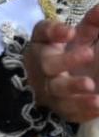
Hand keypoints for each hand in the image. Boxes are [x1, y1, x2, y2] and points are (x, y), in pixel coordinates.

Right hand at [23, 7, 98, 123]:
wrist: (54, 87)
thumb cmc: (68, 55)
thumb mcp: (78, 37)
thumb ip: (91, 24)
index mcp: (45, 45)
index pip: (43, 34)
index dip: (54, 32)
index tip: (70, 31)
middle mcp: (44, 68)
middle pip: (49, 64)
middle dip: (68, 60)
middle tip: (89, 53)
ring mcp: (52, 90)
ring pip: (58, 91)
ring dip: (75, 88)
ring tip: (92, 86)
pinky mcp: (63, 109)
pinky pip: (71, 111)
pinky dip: (83, 109)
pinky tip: (98, 105)